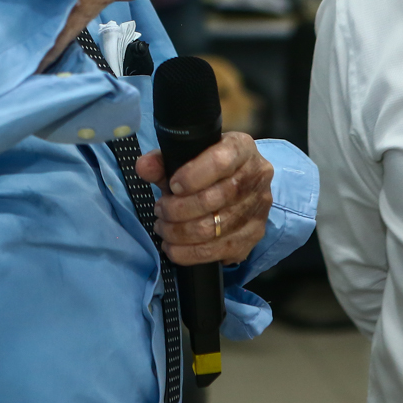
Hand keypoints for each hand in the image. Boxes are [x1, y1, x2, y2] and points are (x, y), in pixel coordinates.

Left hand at [135, 132, 274, 266]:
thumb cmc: (209, 169)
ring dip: (179, 232)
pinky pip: (217, 251)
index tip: (172, 185)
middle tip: (160, 210)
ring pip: (214, 229)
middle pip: (216, 199)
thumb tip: (144, 167)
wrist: (241, 186)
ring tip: (163, 227)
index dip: (193, 176)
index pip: (221, 161)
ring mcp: (258, 209)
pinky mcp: (253, 236)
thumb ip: (164, 161)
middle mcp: (257, 177)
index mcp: (242, 149)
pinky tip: (174, 246)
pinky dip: (188, 253)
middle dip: (178, 209)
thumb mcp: (188, 157)